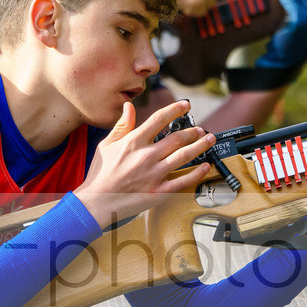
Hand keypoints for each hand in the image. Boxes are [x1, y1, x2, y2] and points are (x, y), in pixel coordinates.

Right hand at [75, 100, 215, 227]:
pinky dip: (196, 173)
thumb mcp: (106, 145)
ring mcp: (154, 174)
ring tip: (209, 140)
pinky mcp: (159, 191)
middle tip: (201, 129)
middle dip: (193, 131)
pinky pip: (183, 181)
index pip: (159, 119)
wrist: (97, 202)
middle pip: (177, 138)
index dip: (175, 109)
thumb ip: (122, 125)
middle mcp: (147, 156)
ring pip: (184, 156)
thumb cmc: (100, 174)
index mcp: (134, 142)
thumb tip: (128, 107)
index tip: (185, 105)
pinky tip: (205, 166)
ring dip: (200, 146)